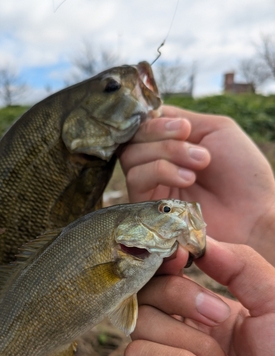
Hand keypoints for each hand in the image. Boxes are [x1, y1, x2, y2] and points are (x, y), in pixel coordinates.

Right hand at [119, 106, 274, 263]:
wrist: (252, 213)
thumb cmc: (242, 172)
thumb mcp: (216, 129)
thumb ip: (180, 118)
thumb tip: (149, 113)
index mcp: (170, 143)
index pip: (143, 123)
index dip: (155, 121)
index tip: (184, 128)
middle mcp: (155, 162)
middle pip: (133, 138)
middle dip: (162, 135)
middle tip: (194, 146)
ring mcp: (150, 185)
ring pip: (131, 156)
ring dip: (166, 152)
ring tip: (199, 164)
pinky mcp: (145, 207)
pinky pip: (136, 178)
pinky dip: (162, 171)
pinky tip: (188, 179)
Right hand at [125, 237, 274, 355]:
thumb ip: (241, 265)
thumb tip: (202, 241)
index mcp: (207, 310)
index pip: (167, 272)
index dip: (167, 258)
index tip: (182, 253)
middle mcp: (181, 332)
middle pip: (147, 291)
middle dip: (181, 294)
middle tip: (219, 315)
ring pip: (141, 323)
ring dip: (191, 343)